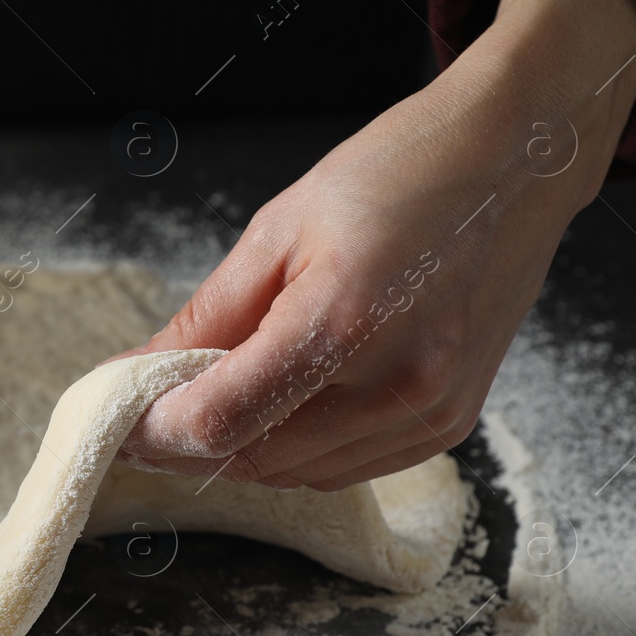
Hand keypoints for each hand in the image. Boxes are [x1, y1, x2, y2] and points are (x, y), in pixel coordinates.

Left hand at [113, 0, 635, 488]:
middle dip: (189, 441)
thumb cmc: (398, 174)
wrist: (516, 161)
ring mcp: (433, 412)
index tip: (119, 418)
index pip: (222, 419)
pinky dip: (296, 449)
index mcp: (344, 320)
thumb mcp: (278, 229)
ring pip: (296, 474)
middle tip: (154, 404)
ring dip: (241, 448)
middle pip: (255, 458)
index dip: (155, 431)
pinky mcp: (452, 424)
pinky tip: (280, 404)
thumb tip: (133, 376)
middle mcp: (398, 383)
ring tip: (215, 394)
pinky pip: (346, 467)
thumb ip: (205, 319)